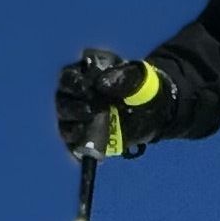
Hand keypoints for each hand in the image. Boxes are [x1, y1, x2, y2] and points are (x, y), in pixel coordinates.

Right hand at [55, 49, 179, 157]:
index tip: (86, 89)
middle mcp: (77, 95)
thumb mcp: (139, 78)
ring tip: (85, 128)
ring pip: (65, 123)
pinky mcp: (86, 138)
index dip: (73, 83)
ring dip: (72, 127)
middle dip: (72, 107)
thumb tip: (100, 84)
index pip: (69, 76)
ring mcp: (80, 118)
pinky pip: (74, 144)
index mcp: (87, 73)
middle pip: (63, 100)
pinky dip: (77, 146)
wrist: (157, 111)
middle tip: (89, 111)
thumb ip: (122, 77)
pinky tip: (86, 145)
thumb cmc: (145, 87)